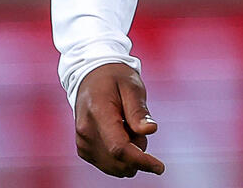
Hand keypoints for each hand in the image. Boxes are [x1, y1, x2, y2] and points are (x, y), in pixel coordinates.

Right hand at [74, 62, 164, 176]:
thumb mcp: (132, 86)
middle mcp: (86, 133)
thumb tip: (150, 130)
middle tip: (139, 125)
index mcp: (98, 114)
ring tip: (127, 125)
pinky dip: (120, 154)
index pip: (119, 148)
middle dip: (138, 152)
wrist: (92, 76)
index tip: (159, 167)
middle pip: (118, 160)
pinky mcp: (83, 149)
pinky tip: (120, 132)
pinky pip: (107, 163)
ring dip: (129, 154)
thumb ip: (139, 111)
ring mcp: (82, 143)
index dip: (141, 160)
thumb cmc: (115, 78)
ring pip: (113, 166)